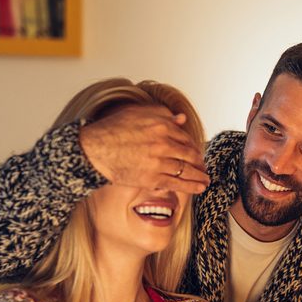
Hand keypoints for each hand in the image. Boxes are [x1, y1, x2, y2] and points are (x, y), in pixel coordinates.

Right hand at [79, 105, 209, 193]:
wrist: (95, 149)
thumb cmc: (113, 129)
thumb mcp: (138, 113)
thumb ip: (162, 114)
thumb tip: (181, 118)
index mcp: (162, 125)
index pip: (185, 138)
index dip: (193, 147)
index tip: (196, 153)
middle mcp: (164, 143)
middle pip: (190, 154)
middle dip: (199, 163)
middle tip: (203, 168)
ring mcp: (159, 162)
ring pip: (187, 170)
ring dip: (200, 176)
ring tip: (206, 180)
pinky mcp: (152, 178)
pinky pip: (177, 183)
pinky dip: (191, 186)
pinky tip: (200, 188)